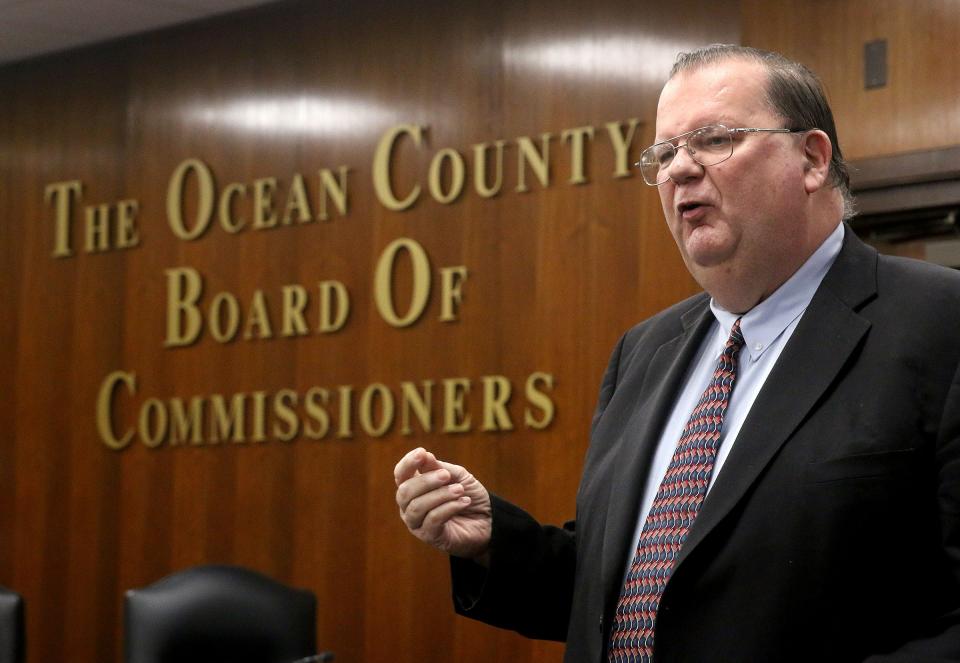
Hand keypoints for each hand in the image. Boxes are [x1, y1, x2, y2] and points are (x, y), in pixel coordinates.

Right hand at [394, 447, 491, 561]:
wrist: (487, 519)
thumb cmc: (466, 494)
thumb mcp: (456, 476)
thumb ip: (438, 467)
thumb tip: (423, 455)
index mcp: (413, 487)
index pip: (401, 474)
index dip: (408, 463)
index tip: (422, 452)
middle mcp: (409, 506)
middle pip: (404, 491)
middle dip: (426, 481)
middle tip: (447, 475)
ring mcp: (417, 523)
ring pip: (417, 507)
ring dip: (440, 495)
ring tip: (460, 490)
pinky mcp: (430, 536)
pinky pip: (433, 520)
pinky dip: (449, 507)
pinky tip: (464, 502)